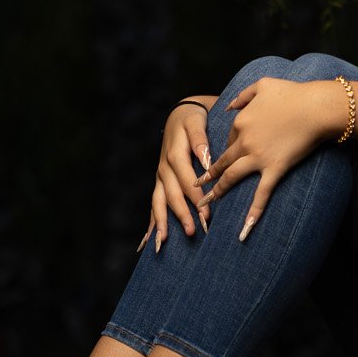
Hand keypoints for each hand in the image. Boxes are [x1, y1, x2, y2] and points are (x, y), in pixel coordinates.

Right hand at [139, 100, 213, 253]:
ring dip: (162, 222)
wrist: (179, 115)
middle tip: (193, 232)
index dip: (194, 197)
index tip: (206, 214)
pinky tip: (150, 240)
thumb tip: (207, 159)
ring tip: (164, 241)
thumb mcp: (197, 122)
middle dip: (181, 214)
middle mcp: (164, 167)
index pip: (185, 179)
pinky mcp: (159, 183)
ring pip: (158, 202)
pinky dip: (152, 222)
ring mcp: (159, 176)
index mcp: (175, 154)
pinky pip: (154, 204)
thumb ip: (200, 139)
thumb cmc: (194, 119)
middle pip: (171, 194)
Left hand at [195, 78, 343, 240]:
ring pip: (231, 178)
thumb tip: (227, 107)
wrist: (317, 106)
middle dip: (206, 177)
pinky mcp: (274, 169)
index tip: (229, 158)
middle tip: (195, 187)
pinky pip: (261, 195)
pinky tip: (243, 231)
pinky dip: (253, 213)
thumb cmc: (293, 93)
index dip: (228, 151)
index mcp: (240, 122)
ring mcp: (258, 157)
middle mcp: (244, 141)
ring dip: (216, 193)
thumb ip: (242, 96)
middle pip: (221, 163)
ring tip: (204, 205)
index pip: (228, 141)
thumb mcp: (262, 85)